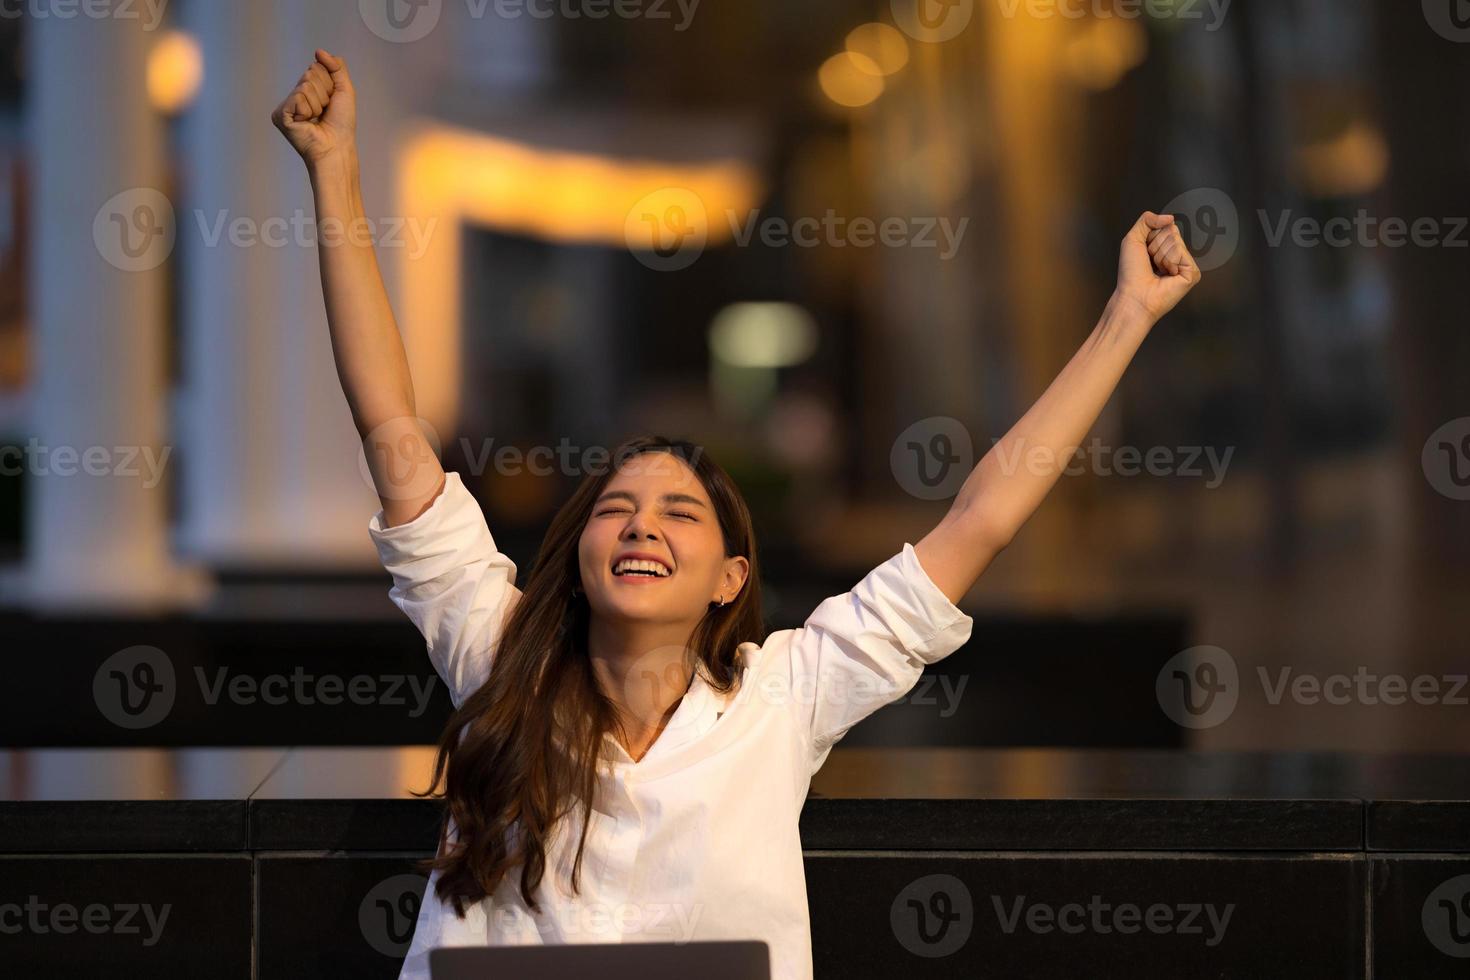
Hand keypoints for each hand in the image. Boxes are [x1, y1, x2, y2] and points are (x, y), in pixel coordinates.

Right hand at [271, 49, 356, 167]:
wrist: (337, 146)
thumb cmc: (342, 123)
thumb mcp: (344, 89)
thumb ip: (336, 67)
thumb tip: (319, 51)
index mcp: (307, 90)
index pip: (315, 68)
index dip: (329, 84)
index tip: (331, 103)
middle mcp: (295, 96)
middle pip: (310, 75)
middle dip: (324, 92)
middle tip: (325, 112)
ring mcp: (286, 106)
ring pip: (305, 86)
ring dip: (318, 103)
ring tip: (317, 118)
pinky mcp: (280, 115)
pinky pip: (298, 97)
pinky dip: (308, 109)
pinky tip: (307, 122)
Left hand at [1113, 211, 1200, 324]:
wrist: (1133, 294)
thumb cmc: (1131, 273)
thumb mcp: (1132, 238)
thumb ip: (1147, 220)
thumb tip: (1170, 218)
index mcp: (1165, 248)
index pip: (1166, 226)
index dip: (1150, 237)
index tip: (1145, 253)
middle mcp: (1177, 255)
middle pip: (1171, 231)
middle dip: (1155, 245)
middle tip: (1151, 263)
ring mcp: (1186, 264)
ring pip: (1175, 240)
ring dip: (1160, 254)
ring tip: (1157, 270)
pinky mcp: (1193, 272)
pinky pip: (1180, 251)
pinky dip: (1169, 260)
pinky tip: (1166, 275)